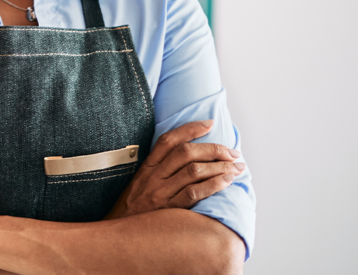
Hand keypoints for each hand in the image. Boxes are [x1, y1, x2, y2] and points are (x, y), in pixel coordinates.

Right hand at [105, 120, 243, 219]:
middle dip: (213, 149)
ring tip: (236, 167)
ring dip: (220, 166)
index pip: (168, 140)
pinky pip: (194, 193)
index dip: (190, 128)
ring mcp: (160, 193)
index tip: (209, 124)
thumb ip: (158, 170)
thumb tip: (187, 157)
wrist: (120, 234)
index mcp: (146, 167)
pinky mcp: (169, 210)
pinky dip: (214, 185)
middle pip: (186, 153)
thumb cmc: (134, 209)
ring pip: (193, 171)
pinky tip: (227, 181)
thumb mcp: (140, 183)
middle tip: (232, 152)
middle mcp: (153, 177)